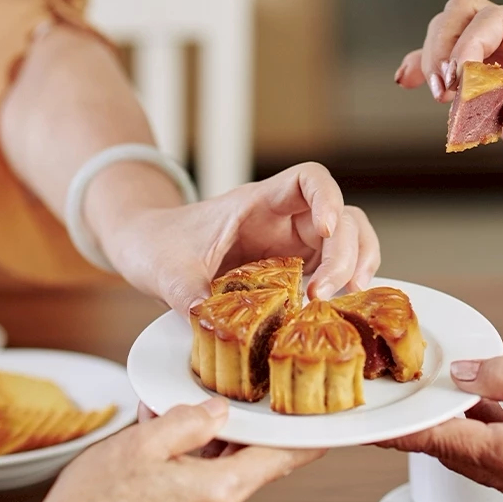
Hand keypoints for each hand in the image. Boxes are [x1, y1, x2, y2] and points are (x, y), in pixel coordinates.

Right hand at [29, 397, 324, 501]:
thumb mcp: (144, 442)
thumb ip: (190, 420)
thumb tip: (217, 410)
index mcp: (221, 490)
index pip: (284, 458)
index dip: (308, 434)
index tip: (330, 419)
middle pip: (247, 459)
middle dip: (229, 426)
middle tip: (210, 396)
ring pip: (220, 470)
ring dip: (201, 443)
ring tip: (163, 419)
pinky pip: (201, 485)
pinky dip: (188, 462)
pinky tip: (157, 443)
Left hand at [106, 163, 379, 315]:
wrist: (147, 249)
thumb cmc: (158, 244)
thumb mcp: (167, 272)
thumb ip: (187, 294)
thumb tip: (207, 321)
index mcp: (256, 204)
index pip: (309, 180)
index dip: (328, 198)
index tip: (327, 229)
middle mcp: (282, 219)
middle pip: (340, 217)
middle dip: (344, 252)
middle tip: (322, 294)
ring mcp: (291, 244)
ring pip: (346, 240)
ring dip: (355, 265)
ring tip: (347, 298)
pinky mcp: (292, 270)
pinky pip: (331, 269)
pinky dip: (343, 284)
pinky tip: (337, 307)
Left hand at [380, 354, 502, 501]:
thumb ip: (501, 378)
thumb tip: (461, 374)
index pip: (436, 440)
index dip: (399, 428)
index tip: (368, 420)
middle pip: (452, 446)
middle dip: (433, 413)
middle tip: (413, 383)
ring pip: (477, 447)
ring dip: (468, 414)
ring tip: (468, 373)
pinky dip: (495, 422)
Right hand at [394, 0, 502, 265]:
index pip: (494, 20)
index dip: (467, 46)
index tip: (457, 83)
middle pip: (465, 15)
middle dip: (444, 48)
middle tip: (443, 89)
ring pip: (454, 36)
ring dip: (436, 63)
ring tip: (441, 97)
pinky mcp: (494, 85)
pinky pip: (453, 67)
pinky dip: (427, 71)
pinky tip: (407, 80)